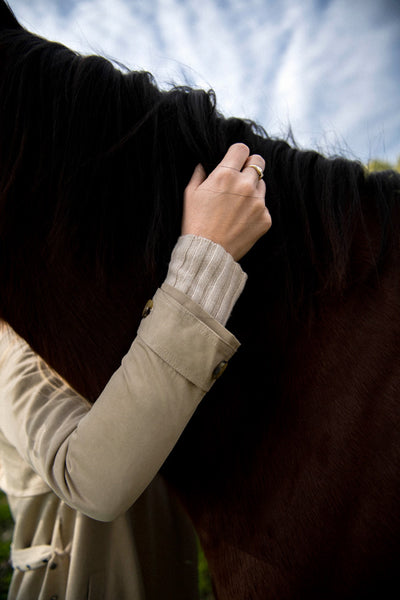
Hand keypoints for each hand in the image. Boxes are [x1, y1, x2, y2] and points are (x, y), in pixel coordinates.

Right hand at [182, 143, 270, 260]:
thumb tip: (204, 164)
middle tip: (241, 178)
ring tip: (237, 205)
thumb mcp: (190, 194)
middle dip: (250, 166)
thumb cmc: (195, 222)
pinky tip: (240, 220)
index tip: (235, 160)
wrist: (208, 252)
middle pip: (258, 161)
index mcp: (225, 175)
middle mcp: (245, 185)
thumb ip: (200, 173)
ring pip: (262, 184)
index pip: (242, 148)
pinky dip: (255, 211)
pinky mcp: (265, 218)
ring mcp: (258, 203)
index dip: (238, 153)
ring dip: (253, 189)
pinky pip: (263, 207)